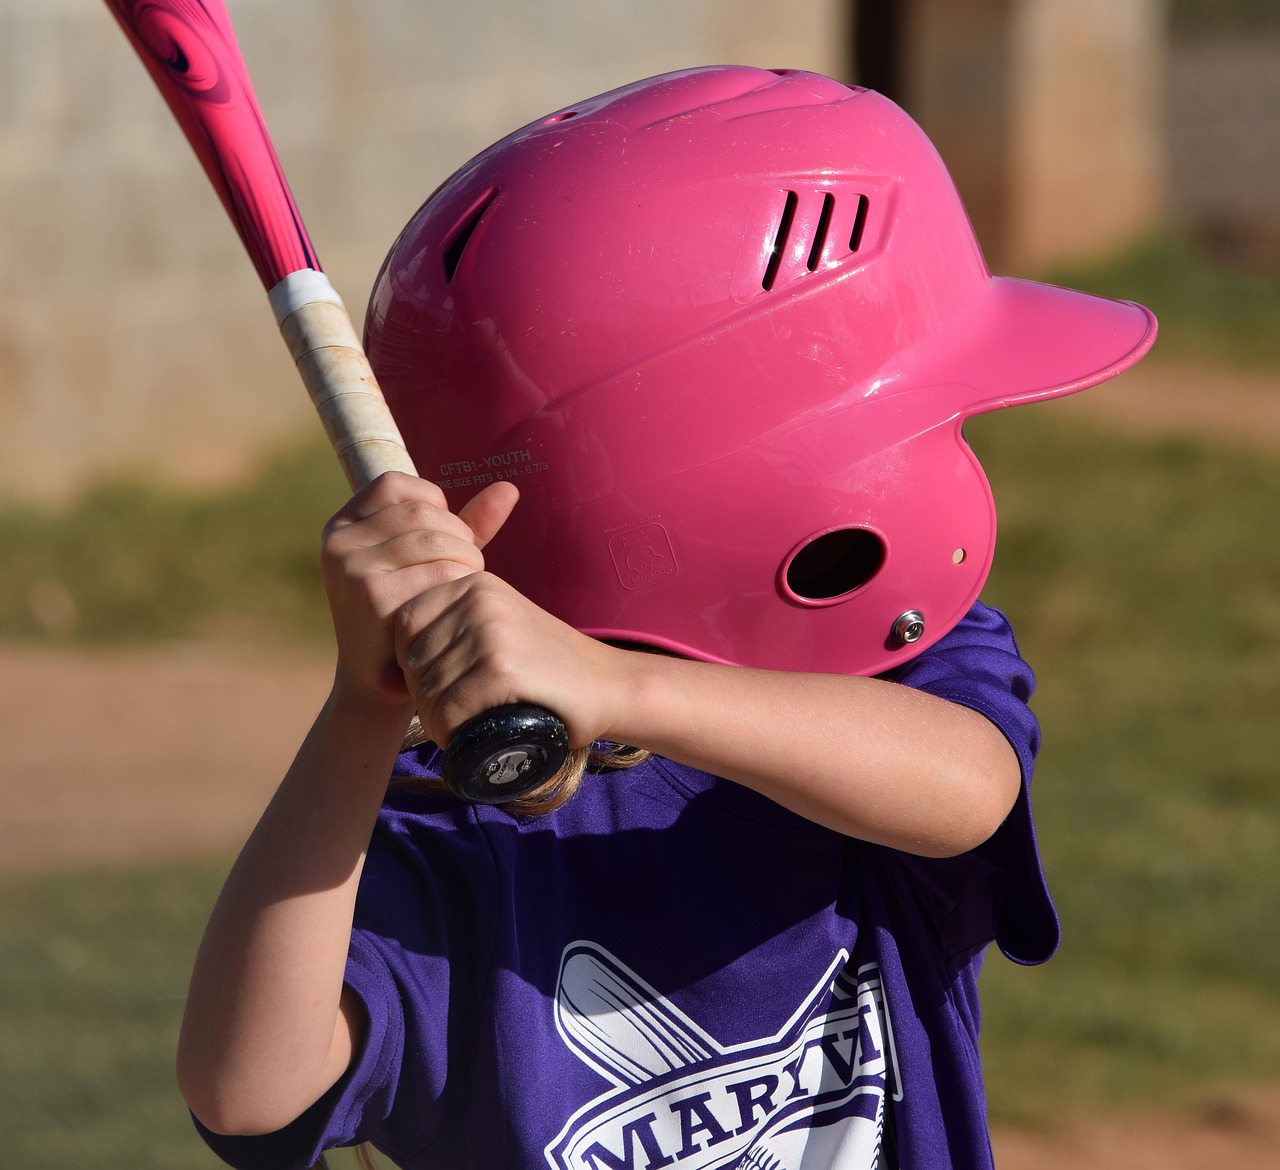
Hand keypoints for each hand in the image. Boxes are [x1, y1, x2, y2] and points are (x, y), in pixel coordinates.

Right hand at [319, 472, 518, 708]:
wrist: (381, 686)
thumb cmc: (412, 615)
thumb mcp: (434, 562)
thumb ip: (468, 524)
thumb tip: (509, 488)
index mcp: (343, 526)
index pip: (395, 485)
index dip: (432, 505)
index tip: (444, 539)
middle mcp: (339, 542)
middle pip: (421, 512)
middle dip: (459, 538)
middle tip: (466, 571)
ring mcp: (352, 567)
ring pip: (435, 538)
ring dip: (466, 562)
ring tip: (463, 589)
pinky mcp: (371, 595)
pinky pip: (438, 570)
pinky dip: (460, 585)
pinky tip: (456, 608)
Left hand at [390, 568, 625, 750]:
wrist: (610, 685)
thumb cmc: (550, 667)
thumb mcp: (501, 625)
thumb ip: (455, 630)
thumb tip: (387, 674)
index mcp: (474, 582)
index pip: (404, 623)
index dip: (409, 663)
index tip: (439, 687)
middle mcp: (479, 599)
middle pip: (411, 657)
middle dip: (422, 695)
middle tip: (451, 716)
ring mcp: (490, 632)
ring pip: (426, 687)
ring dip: (434, 719)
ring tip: (459, 729)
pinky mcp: (501, 669)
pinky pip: (448, 708)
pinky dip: (448, 732)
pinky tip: (463, 739)